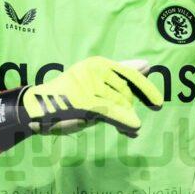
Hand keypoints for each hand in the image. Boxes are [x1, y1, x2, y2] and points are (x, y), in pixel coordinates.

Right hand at [20, 56, 162, 136]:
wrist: (37, 109)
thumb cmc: (68, 96)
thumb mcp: (93, 84)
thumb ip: (117, 77)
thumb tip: (146, 64)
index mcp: (97, 64)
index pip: (126, 72)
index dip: (144, 87)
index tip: (158, 102)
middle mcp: (93, 71)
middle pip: (124, 91)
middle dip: (131, 107)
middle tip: (132, 120)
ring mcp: (88, 86)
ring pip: (119, 104)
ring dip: (128, 119)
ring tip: (131, 128)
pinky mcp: (84, 102)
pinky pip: (111, 113)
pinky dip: (124, 122)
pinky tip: (134, 129)